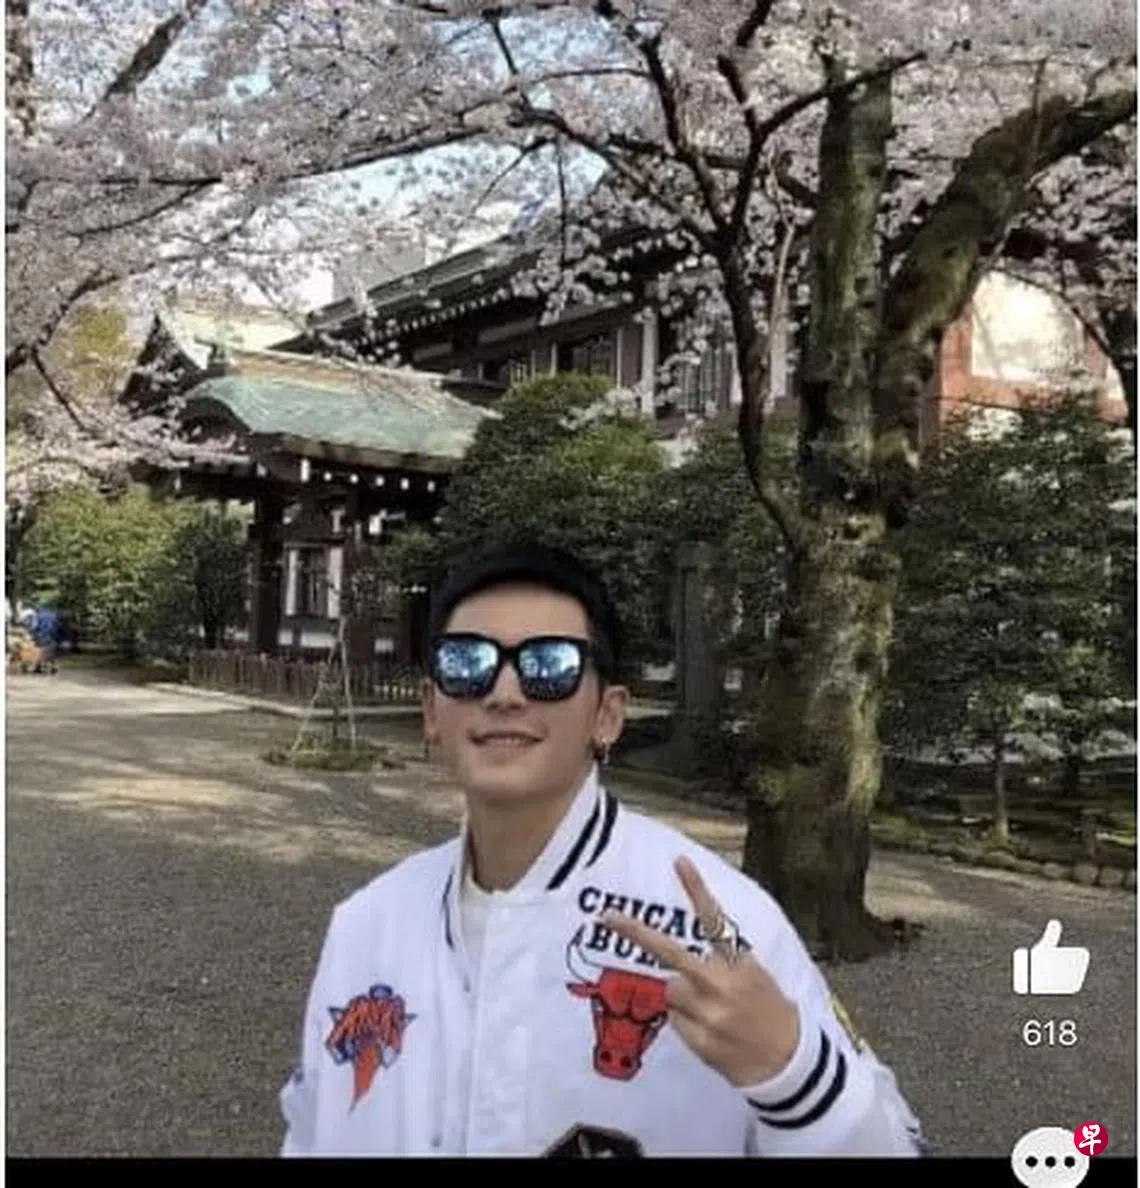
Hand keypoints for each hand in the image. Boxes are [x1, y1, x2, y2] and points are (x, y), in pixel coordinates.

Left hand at [602, 856, 800, 1088]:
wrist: (789, 1061)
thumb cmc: (767, 1009)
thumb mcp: (753, 974)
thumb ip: (721, 962)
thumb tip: (676, 963)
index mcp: (740, 963)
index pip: (715, 920)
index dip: (696, 889)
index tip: (679, 861)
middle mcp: (722, 984)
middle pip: (671, 954)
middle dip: (636, 933)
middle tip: (608, 916)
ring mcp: (709, 1014)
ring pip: (669, 991)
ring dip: (679, 995)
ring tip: (709, 1010)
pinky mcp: (700, 1041)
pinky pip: (674, 1021)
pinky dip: (686, 1022)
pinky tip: (710, 1030)